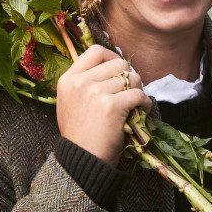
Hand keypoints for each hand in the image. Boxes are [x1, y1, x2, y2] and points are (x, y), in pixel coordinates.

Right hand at [56, 43, 153, 166]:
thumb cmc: (80, 135)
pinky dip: (144, 103)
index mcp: (68, 79)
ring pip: (131, 77)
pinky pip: (138, 94)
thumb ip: (84, 83)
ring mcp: (94, 92)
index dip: (112, 57)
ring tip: (134, 104)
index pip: (95, 51)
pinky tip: (140, 111)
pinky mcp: (111, 106)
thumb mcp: (70, 103)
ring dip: (138, 90)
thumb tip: (112, 68)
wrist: (82, 160)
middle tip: (130, 91)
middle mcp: (80, 82)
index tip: (119, 71)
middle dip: (129, 75)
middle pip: (118, 63)